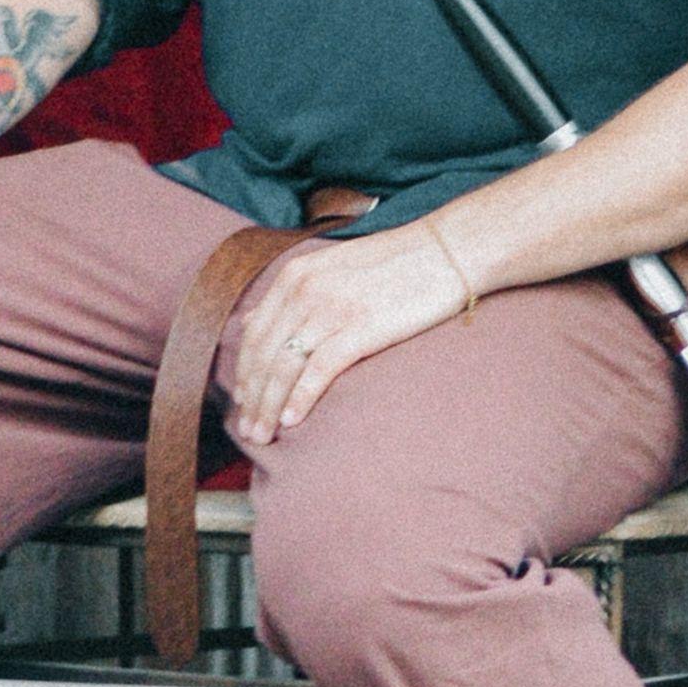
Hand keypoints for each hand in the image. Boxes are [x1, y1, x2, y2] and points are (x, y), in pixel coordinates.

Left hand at [222, 221, 472, 449]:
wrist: (445, 250)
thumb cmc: (393, 262)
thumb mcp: (331, 266)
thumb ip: (290, 293)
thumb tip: (250, 321)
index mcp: (296, 274)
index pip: (255, 333)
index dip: (244, 373)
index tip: (243, 402)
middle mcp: (305, 289)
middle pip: (263, 354)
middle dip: (251, 398)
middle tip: (247, 431)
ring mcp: (331, 308)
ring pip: (284, 366)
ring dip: (268, 406)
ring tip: (262, 436)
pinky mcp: (360, 328)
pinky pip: (318, 369)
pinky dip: (300, 398)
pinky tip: (292, 421)